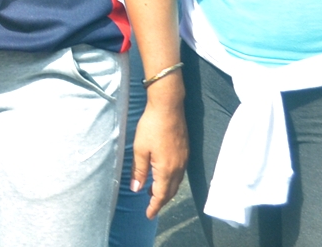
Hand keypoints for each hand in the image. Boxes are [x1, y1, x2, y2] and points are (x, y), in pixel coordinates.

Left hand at [131, 90, 187, 219]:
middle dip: (161, 200)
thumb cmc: (151, 126)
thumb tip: (136, 189)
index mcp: (167, 169)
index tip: (148, 215)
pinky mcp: (185, 151)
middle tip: (150, 206)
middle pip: (171, 191)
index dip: (154, 206)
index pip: (161, 195)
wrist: (169, 106)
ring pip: (176, 182)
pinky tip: (162, 175)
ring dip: (166, 190)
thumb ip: (139, 171)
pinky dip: (171, 180)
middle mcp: (179, 167)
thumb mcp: (140, 149)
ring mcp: (184, 159)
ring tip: (153, 192)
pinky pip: (179, 173)